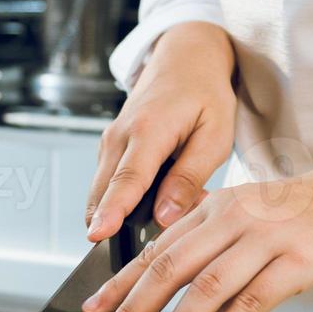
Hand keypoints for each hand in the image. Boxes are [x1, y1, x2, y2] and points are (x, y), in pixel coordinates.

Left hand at [80, 162, 312, 311]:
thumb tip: (172, 267)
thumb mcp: (251, 209)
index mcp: (216, 207)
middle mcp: (233, 220)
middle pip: (168, 267)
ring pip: (204, 287)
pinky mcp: (295, 263)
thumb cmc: (309, 208)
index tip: (92, 308)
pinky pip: (250, 301)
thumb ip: (213, 233)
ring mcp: (264, 240)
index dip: (121, 280)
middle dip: (133, 308)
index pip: (156, 247)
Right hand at [86, 22, 236, 239]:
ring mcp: (110, 140)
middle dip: (107, 224)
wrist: (185, 57)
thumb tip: (165, 216)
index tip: (98, 234)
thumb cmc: (205, 93)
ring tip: (156, 220)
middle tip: (128, 254)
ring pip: (102, 190)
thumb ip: (189, 178)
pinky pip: (108, 182)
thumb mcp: (214, 136)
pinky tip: (149, 202)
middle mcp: (120, 135)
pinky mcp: (109, 146)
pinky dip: (122, 199)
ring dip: (120, 212)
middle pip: (103, 191)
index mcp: (149, 130)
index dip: (112, 210)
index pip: (126, 179)